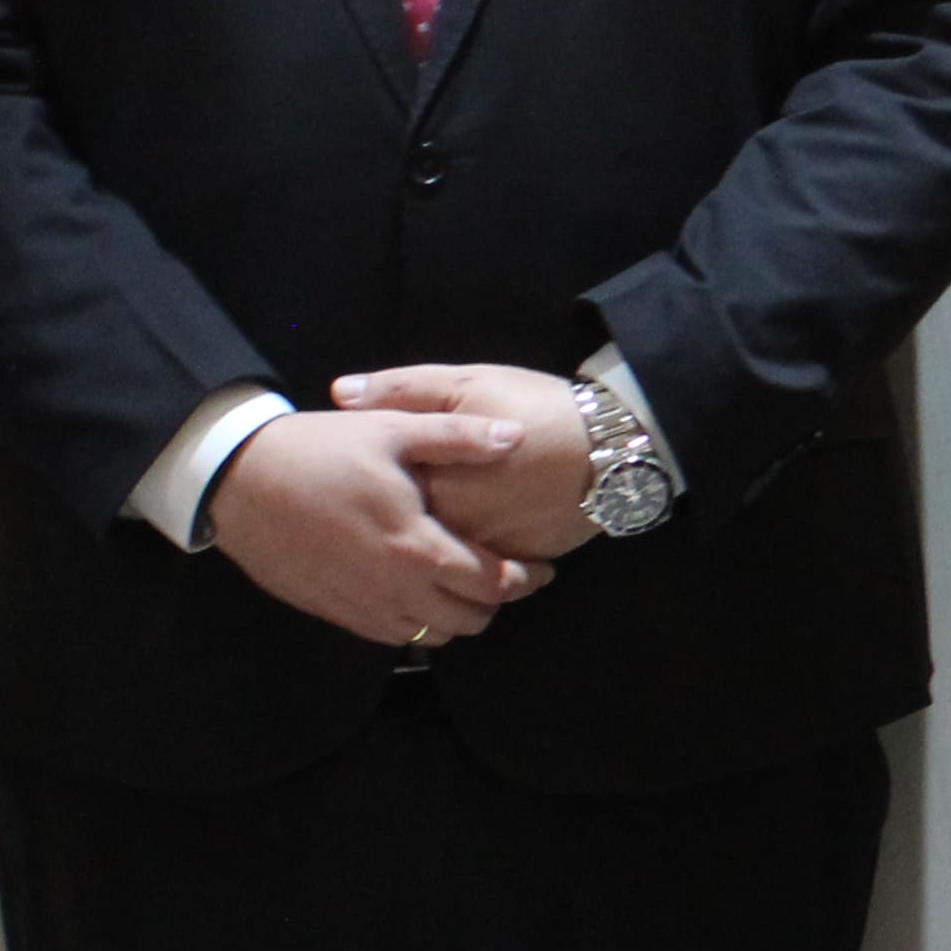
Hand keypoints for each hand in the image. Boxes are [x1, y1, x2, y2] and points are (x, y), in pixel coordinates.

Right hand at [208, 405, 547, 646]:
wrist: (239, 480)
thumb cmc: (320, 449)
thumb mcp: (392, 430)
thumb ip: (459, 438)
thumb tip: (516, 437)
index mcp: (416, 546)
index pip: (491, 585)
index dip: (525, 580)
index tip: (542, 569)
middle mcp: (393, 588)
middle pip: (467, 621)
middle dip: (493, 603)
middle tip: (502, 576)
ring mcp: (360, 606)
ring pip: (429, 636)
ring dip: (452, 616)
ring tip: (459, 584)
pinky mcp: (332, 612)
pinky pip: (389, 636)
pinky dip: (413, 622)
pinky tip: (413, 590)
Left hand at [338, 362, 599, 560]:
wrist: (611, 448)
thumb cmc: (535, 408)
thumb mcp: (468, 383)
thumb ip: (402, 389)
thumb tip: (339, 393)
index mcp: (429, 478)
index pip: (375, 487)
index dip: (365, 477)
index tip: (362, 464)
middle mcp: (449, 524)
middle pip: (399, 526)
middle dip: (389, 512)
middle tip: (392, 490)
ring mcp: (479, 551)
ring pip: (435, 553)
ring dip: (422, 538)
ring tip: (430, 512)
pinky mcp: (508, 564)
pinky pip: (469, 568)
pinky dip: (460, 553)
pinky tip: (463, 528)